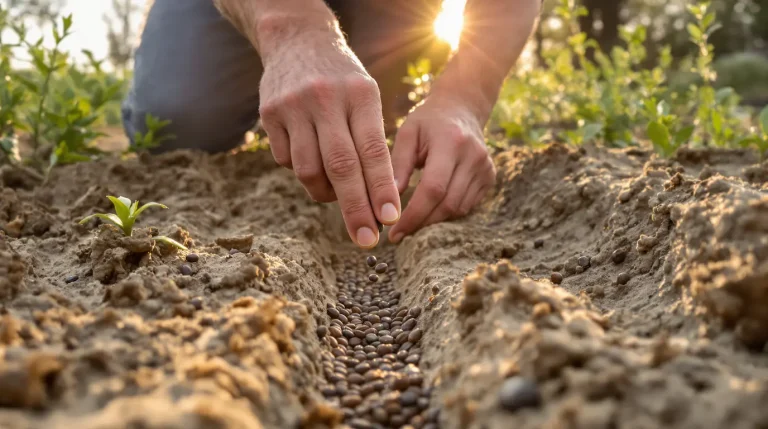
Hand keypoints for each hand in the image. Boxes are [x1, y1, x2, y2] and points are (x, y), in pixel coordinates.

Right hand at [258, 32, 400, 248]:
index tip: (390, 219)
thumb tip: (377, 199)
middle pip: (341, 167)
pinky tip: (311, 159)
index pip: (373, 151)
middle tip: (367, 240)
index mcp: (360, 95)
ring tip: (335, 193)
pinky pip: (287, 161)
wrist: (297, 39)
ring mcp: (294, 106)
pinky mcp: (269, 114)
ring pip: (309, 170)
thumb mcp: (365, 96)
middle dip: (355, 209)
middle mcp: (326, 99)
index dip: (381, 189)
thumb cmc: (342, 79)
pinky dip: (302, 171)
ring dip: (325, 193)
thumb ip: (369, 141)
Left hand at [388, 95, 495, 243]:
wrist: (461, 108)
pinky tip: (430, 210)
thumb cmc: (427, 122)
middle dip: (422, 224)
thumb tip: (387, 202)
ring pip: (459, 209)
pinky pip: (467, 206)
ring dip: (434, 221)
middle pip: (448, 204)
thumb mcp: (407, 134)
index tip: (394, 233)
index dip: (414, 215)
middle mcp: (474, 156)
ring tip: (412, 223)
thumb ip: (397, 165)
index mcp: (451, 142)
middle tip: (399, 235)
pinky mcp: (490, 177)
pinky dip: (447, 213)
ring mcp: (486, 168)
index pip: (433, 189)